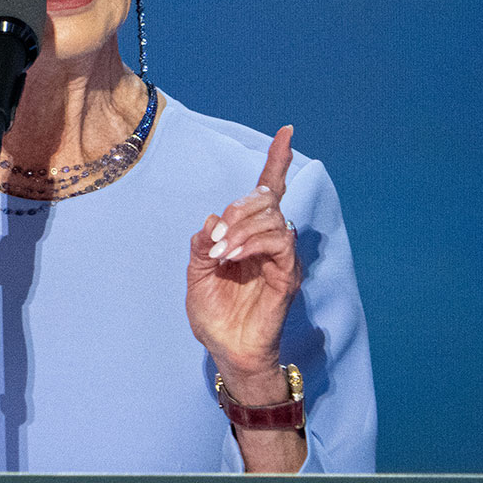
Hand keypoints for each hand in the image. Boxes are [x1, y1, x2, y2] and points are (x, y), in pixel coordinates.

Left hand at [185, 125, 301, 384]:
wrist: (226, 350)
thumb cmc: (215, 315)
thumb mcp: (196, 274)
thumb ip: (201, 244)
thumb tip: (212, 218)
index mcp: (248, 236)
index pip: (267, 192)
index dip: (277, 161)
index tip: (287, 132)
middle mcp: (270, 242)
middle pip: (266, 200)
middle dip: (240, 207)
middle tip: (216, 234)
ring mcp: (281, 258)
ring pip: (273, 218)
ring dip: (242, 228)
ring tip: (220, 251)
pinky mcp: (287, 275)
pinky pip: (279, 243)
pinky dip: (252, 242)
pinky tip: (232, 255)